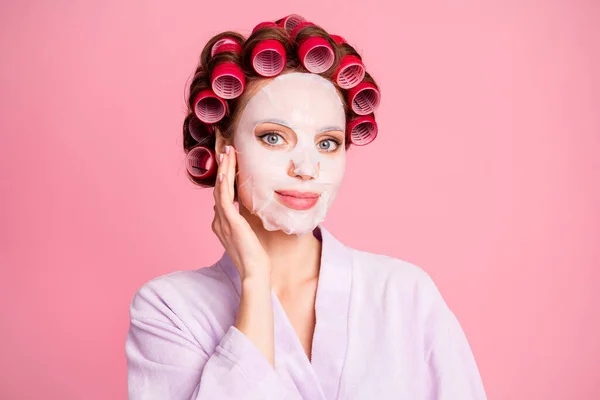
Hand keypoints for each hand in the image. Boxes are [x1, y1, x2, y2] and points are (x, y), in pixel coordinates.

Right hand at [212, 145, 270, 280]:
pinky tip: (224, 174)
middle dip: (222, 167)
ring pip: (220, 190)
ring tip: (227, 152)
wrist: (255, 272)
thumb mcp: (248, 231)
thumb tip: (243, 204)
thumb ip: (243, 218)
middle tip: (226, 148)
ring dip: (223, 170)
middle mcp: (218, 220)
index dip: (225, 175)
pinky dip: (223, 186)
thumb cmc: (255, 255)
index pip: (222, 193)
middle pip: (219, 188)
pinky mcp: (230, 224)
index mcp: (222, 222)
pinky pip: (224, 201)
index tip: (230, 158)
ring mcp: (222, 222)